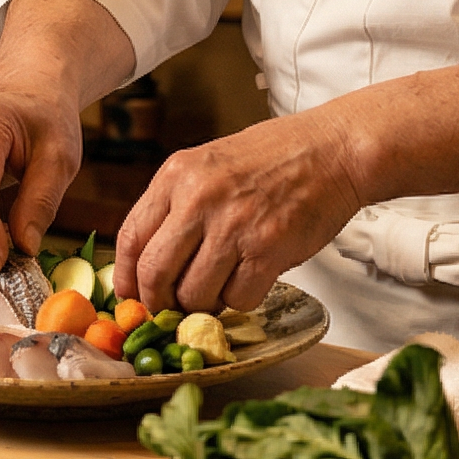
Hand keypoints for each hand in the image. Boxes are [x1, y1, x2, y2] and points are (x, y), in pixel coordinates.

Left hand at [113, 111, 365, 314]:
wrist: (331, 151)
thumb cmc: (273, 158)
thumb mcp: (208, 165)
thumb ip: (177, 205)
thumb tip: (149, 261)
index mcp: (177, 175)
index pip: (130, 237)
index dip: (127, 277)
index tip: (132, 294)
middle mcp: (199, 199)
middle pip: (155, 274)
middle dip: (158, 302)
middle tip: (170, 307)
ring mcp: (233, 226)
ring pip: (194, 295)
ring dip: (203, 304)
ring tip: (219, 287)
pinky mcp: (267, 250)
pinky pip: (237, 300)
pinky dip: (240, 300)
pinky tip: (250, 279)